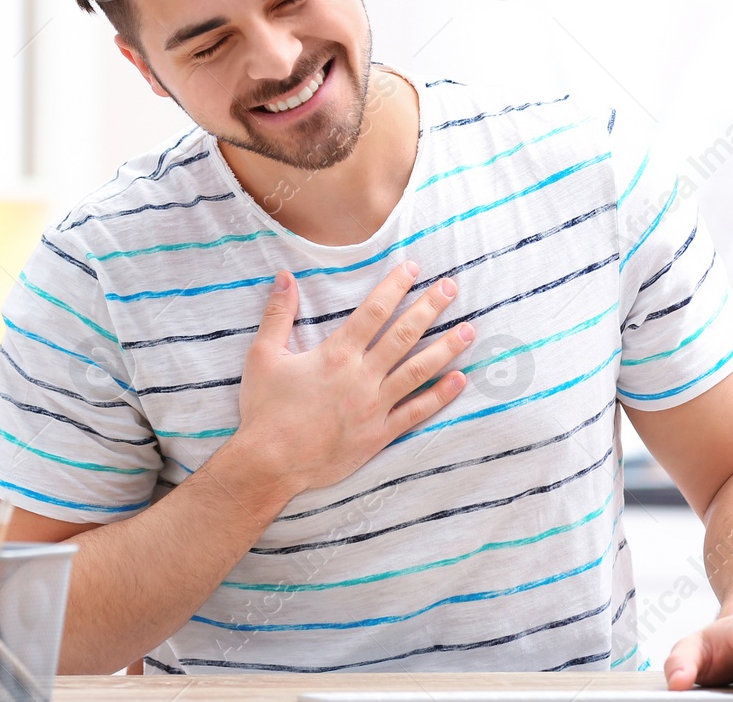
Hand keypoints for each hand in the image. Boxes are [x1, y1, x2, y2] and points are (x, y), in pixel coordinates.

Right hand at [228, 259, 472, 493]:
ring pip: (418, 371)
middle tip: (451, 288)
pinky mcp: (378, 435)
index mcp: (335, 354)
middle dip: (430, 308)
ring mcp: (373, 407)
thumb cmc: (264, 410)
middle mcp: (360, 377)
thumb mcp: (262, 356)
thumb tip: (284, 277)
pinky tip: (460, 379)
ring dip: (446, 348)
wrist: (269, 464)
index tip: (413, 268)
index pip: (373, 311)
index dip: (395, 286)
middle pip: (403, 335)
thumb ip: (277, 315)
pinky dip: (440, 396)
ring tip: (469, 329)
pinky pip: (416, 413)